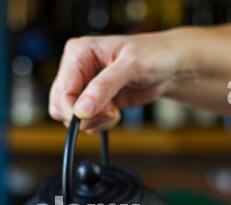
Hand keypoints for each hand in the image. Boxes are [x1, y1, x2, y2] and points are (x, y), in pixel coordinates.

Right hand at [49, 32, 178, 132]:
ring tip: (114, 111)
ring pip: (70, 117)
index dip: (73, 110)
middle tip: (110, 112)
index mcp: (78, 53)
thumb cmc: (154, 55)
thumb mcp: (131, 66)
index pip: (62, 90)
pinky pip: (84, 122)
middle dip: (84, 116)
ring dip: (93, 122)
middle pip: (60, 106)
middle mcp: (76, 70)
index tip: (91, 117)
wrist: (169, 67)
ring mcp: (84, 87)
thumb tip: (82, 109)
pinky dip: (98, 124)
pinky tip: (114, 113)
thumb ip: (105, 87)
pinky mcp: (93, 102)